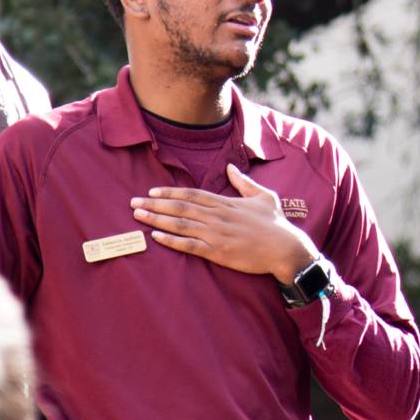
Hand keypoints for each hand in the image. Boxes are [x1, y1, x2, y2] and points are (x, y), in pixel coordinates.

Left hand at [133, 165, 321, 280]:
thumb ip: (244, 182)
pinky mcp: (218, 252)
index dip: (170, 192)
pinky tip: (156, 236)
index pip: (192, 194)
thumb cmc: (276, 223)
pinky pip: (189, 245)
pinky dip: (171, 240)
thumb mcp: (263, 196)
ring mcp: (216, 234)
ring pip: (180, 224)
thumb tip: (231, 167)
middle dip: (154, 204)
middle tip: (133, 202)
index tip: (152, 191)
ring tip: (138, 216)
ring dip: (156, 219)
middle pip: (180, 206)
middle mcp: (217, 216)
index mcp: (226, 202)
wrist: (286, 248)